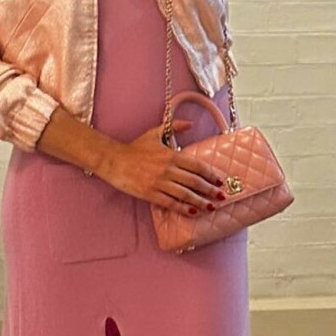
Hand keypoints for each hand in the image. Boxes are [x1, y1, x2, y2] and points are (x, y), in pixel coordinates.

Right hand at [101, 119, 228, 211]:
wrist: (113, 160)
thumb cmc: (134, 147)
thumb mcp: (154, 133)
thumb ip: (174, 127)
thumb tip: (190, 123)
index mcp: (171, 155)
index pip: (196, 165)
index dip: (210, 174)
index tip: (219, 180)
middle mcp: (168, 169)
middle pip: (194, 182)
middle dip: (210, 190)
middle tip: (222, 196)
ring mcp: (159, 183)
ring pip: (185, 194)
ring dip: (201, 201)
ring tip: (212, 207)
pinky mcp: (150, 194)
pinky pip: (171, 203)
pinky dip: (184, 208)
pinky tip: (193, 212)